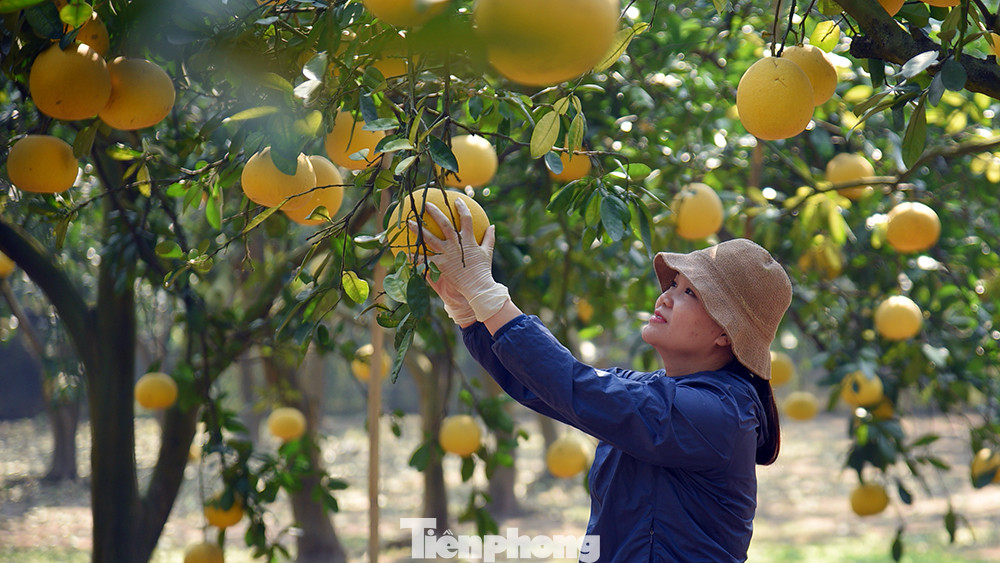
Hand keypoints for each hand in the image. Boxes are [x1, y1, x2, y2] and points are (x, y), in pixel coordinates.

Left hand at [410, 198, 508, 321]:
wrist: (477, 287)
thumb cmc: (483, 270)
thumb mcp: (488, 252)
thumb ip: (489, 237)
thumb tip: (492, 226)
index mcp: (468, 239)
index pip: (466, 219)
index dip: (462, 208)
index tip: (456, 200)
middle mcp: (455, 244)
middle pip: (444, 224)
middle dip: (435, 212)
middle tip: (426, 204)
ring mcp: (446, 254)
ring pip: (430, 239)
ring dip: (418, 230)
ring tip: (409, 222)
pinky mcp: (439, 264)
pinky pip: (424, 259)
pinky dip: (414, 257)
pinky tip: (404, 253)